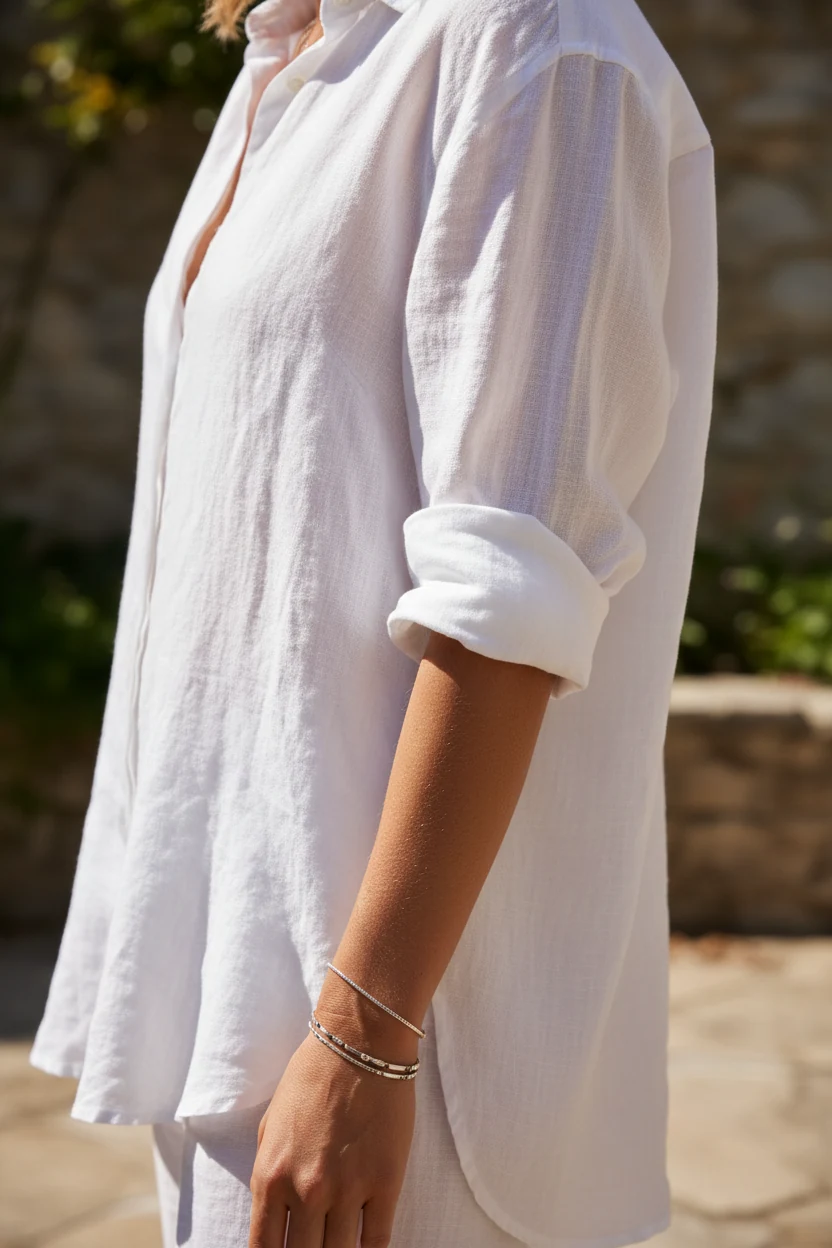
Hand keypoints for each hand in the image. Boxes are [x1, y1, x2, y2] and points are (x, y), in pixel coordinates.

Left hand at [248, 1027, 415, 1247]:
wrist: (359, 1043)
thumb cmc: (311, 1077)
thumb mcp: (270, 1127)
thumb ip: (269, 1176)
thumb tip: (273, 1219)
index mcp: (270, 1177)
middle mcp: (306, 1191)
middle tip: (314, 1246)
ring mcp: (347, 1190)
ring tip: (338, 1246)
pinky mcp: (385, 1183)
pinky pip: (377, 1242)